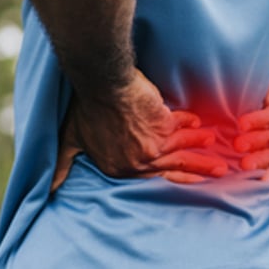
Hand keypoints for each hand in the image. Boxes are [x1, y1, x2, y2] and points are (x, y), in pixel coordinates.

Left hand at [52, 69, 226, 190]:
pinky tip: (204, 127)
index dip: (168, 174)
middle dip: (195, 174)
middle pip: (171, 171)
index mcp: (118, 169)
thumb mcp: (71, 137)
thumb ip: (63, 163)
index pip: (148, 177)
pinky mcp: (164, 126)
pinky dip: (193, 128)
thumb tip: (47, 188)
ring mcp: (151, 147)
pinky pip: (182, 129)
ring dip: (202, 157)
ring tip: (221, 164)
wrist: (102, 80)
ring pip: (182, 154)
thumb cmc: (86, 106)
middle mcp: (136, 163)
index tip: (183, 179)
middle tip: (216, 177)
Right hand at [234, 57, 268, 171]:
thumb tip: (209, 157)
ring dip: (256, 142)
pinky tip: (244, 123)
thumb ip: (234, 140)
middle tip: (240, 166)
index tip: (231, 182)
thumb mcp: (247, 124)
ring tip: (238, 144)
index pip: (262, 169)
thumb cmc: (262, 101)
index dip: (249, 177)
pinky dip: (259, 121)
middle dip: (256, 162)